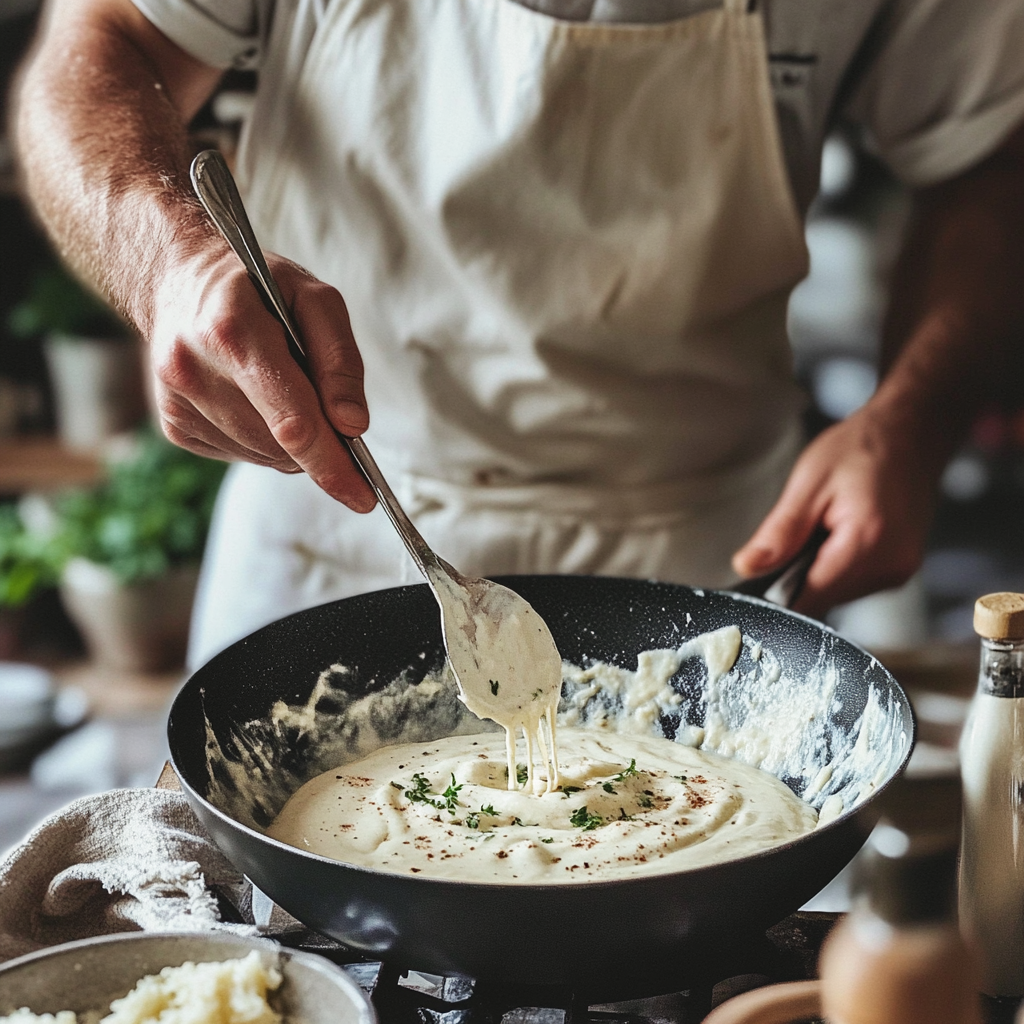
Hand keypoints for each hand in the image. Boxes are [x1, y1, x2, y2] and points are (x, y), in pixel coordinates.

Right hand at [147, 247, 376, 511]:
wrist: (178, 280)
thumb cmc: (257, 287)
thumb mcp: (313, 298)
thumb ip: (340, 360)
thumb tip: (353, 425)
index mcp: (233, 331)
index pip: (292, 420)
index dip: (332, 463)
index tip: (364, 496)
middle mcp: (193, 369)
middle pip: (279, 444)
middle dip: (321, 446)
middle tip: (335, 420)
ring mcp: (177, 402)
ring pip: (263, 456)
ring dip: (292, 443)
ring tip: (286, 392)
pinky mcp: (174, 426)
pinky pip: (241, 455)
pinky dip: (264, 440)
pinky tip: (256, 401)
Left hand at [732, 401, 941, 618]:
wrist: (911, 433)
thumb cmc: (862, 448)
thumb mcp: (809, 482)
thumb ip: (780, 532)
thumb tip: (748, 567)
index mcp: (867, 542)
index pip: (811, 598)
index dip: (779, 594)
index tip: (762, 579)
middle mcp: (891, 565)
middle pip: (825, 598)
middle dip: (800, 576)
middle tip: (801, 532)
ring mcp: (901, 570)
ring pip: (839, 593)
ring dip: (821, 570)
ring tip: (826, 527)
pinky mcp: (901, 569)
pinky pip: (857, 583)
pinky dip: (839, 565)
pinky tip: (841, 533)